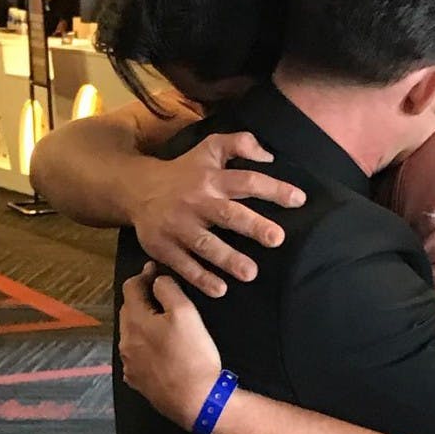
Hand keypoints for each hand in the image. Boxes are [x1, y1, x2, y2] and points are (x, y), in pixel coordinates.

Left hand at [119, 263, 223, 429]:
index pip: (131, 288)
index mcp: (134, 321)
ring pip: (132, 335)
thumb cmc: (193, 355)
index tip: (156, 271)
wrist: (196, 401)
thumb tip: (157, 280)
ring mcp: (130, 364)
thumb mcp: (185, 313)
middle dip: (142, 300)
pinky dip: (146, 347)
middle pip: (129, 311)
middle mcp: (125, 342)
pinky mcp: (138, 382)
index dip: (144, 276)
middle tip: (161, 295)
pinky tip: (161, 351)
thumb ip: (168, 290)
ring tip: (163, 324)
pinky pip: (138, 356)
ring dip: (143, 324)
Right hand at [130, 131, 305, 297]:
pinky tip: (220, 289)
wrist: (135, 189)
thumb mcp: (209, 149)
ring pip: (205, 243)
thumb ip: (239, 144)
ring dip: (227, 259)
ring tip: (250, 273)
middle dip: (253, 226)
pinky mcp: (163, 246)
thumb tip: (268, 155)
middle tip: (276, 239)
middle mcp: (196, 202)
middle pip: (227, 214)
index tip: (299, 200)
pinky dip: (200, 278)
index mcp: (211, 179)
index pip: (246, 181)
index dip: (273, 189)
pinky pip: (183, 265)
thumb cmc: (184, 172)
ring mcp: (178, 226)